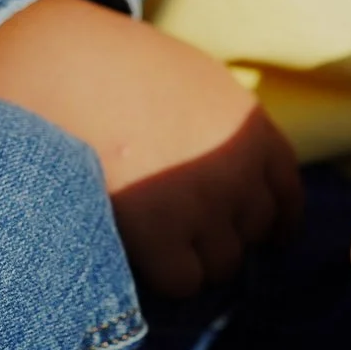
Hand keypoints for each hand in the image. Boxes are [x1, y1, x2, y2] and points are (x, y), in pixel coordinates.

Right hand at [0, 0, 303, 296]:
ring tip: (152, 236)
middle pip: (252, 233)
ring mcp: (205, 206)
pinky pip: (183, 280)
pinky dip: (163, 275)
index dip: (276, 221)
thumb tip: (230, 168)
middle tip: (183, 228)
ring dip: (193, 258)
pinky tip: (136, 253)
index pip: (287, 195)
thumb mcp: (191, 82)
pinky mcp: (163, 237)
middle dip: (224, 235)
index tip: (270, 239)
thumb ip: (219, 126)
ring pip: (221, 265)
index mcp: (251, 129)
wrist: (63, 70)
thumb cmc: (116, 69)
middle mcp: (240, 171)